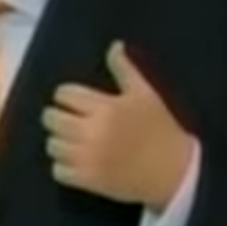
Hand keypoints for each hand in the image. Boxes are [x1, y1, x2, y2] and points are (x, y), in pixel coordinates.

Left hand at [43, 41, 195, 210]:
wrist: (175, 172)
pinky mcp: (88, 180)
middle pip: (51, 118)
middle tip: (69, 121)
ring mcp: (88, 157)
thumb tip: (114, 45)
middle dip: (57, 117)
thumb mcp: (146, 94)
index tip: (74, 102)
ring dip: (59, 141)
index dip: (66, 96)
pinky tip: (75, 161)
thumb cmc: (161, 129)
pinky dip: (62, 166)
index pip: (64, 94)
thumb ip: (125, 69)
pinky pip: (57, 170)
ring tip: (72, 142)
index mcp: (106, 107)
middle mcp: (92, 131)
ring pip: (52, 144)